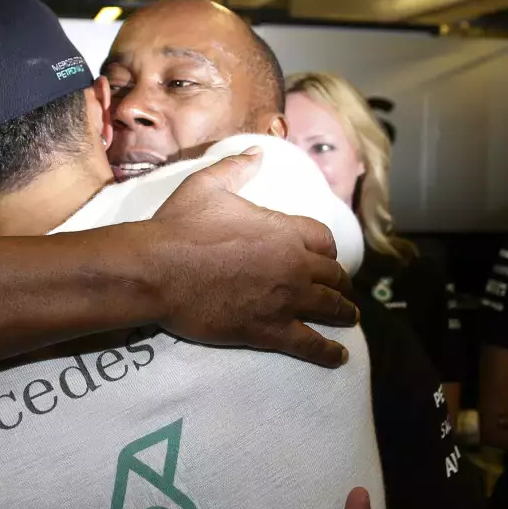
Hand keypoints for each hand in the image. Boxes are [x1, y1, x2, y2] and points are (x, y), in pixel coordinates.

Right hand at [149, 148, 359, 367]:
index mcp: (283, 230)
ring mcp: (285, 300)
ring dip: (343, 313)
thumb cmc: (180, 226)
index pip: (323, 240)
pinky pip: (310, 344)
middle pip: (332, 275)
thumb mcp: (208, 186)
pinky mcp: (269, 330)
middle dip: (339, 282)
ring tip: (349, 319)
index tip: (327, 257)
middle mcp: (293, 265)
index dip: (327, 250)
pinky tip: (339, 357)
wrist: (158, 270)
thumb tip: (258, 151)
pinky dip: (328, 352)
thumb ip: (237, 167)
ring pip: (329, 308)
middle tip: (341, 290)